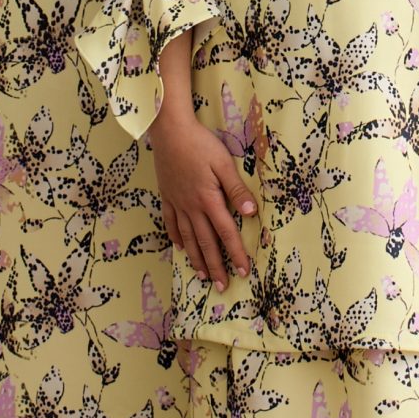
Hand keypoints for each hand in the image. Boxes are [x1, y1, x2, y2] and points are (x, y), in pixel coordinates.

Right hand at [152, 111, 256, 287]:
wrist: (169, 132)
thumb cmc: (200, 144)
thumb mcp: (223, 162)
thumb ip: (236, 188)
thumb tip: (251, 212)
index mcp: (208, 199)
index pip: (226, 232)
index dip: (235, 253)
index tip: (244, 271)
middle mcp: (192, 207)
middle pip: (205, 242)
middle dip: (215, 266)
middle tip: (222, 285)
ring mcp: (177, 203)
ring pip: (187, 237)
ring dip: (195, 258)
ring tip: (201, 276)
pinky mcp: (167, 196)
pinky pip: (171, 222)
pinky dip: (176, 237)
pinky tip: (179, 247)